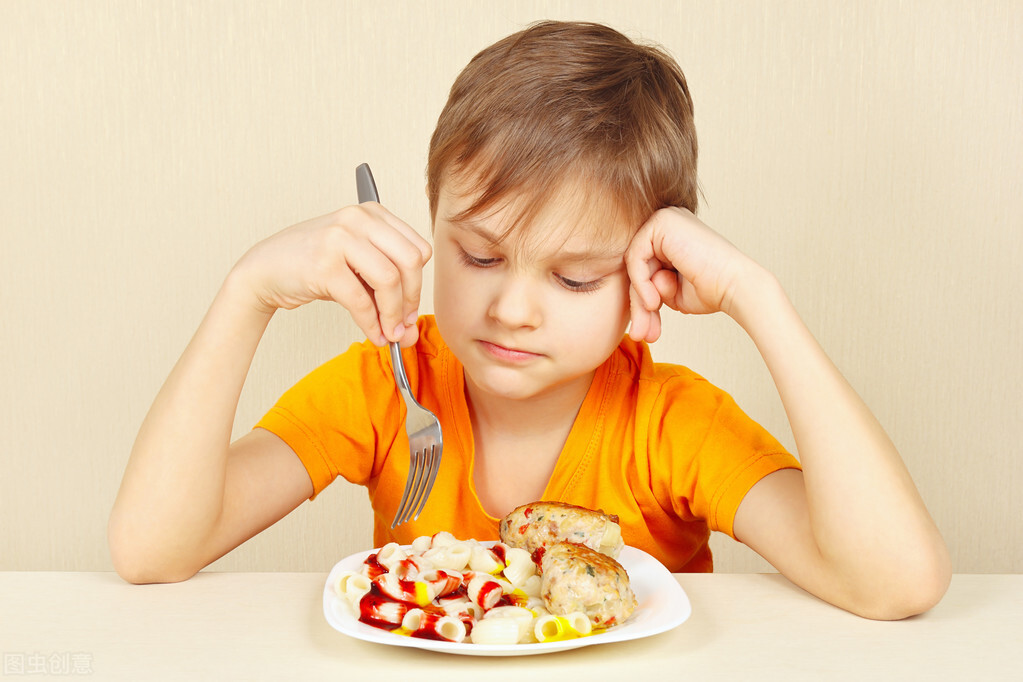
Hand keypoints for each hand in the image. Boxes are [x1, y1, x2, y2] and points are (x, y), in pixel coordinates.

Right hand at [232, 202, 431, 345]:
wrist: (264, 269)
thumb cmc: (313, 265)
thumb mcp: (356, 267)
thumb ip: (385, 292)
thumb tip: (410, 331)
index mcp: (372, 213)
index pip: (418, 248)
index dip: (418, 283)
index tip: (409, 306)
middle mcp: (357, 219)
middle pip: (410, 261)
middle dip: (411, 300)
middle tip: (403, 324)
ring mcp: (339, 239)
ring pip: (389, 280)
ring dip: (392, 315)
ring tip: (388, 333)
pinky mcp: (324, 264)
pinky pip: (361, 301)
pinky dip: (371, 324)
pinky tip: (373, 334)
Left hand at [624, 207, 760, 342]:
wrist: (736, 287)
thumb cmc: (711, 290)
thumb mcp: (670, 292)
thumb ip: (648, 287)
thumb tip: (633, 293)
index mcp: (670, 235)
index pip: (643, 267)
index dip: (642, 300)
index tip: (646, 329)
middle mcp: (667, 222)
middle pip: (637, 266)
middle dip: (638, 304)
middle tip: (640, 334)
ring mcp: (664, 218)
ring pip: (634, 264)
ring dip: (639, 299)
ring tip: (647, 325)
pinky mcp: (662, 222)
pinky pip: (636, 257)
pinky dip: (640, 283)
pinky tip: (653, 301)